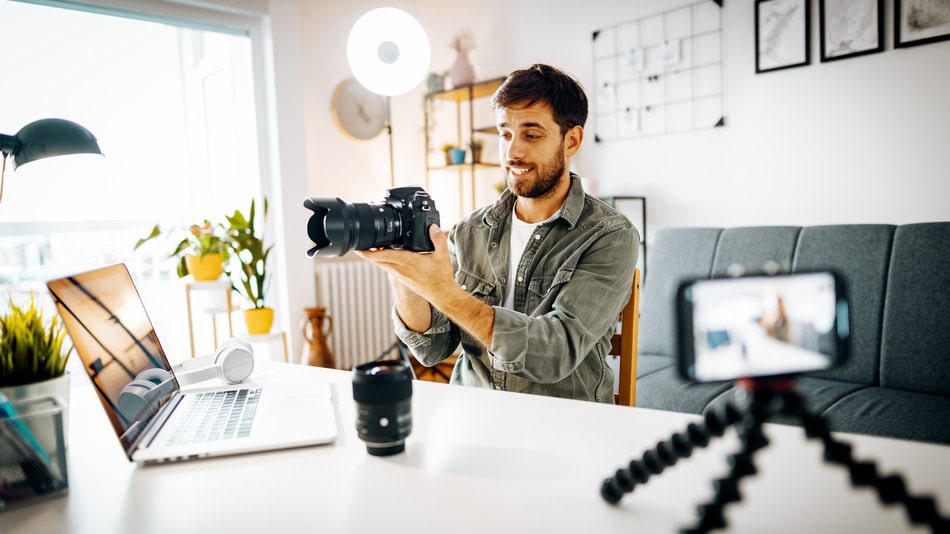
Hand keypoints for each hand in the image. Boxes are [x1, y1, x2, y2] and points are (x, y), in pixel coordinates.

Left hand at [357, 225, 493, 345]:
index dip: (369, 253)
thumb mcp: (443, 256)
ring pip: (383, 264)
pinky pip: (389, 268)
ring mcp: (400, 275)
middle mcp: (401, 269)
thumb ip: (438, 239)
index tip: (359, 248)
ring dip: (375, 257)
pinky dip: (384, 261)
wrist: (442, 295)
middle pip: (378, 260)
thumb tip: (433, 227)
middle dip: (367, 253)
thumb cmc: (441, 278)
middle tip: (359, 244)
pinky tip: (385, 256)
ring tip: (370, 247)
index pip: (384, 256)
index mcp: (408, 262)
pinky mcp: (402, 279)